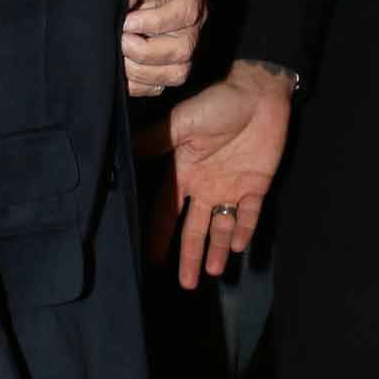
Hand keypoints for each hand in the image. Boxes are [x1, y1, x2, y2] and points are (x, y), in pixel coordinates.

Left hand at [122, 0, 206, 96]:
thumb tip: (123, 10)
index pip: (185, 13)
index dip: (155, 23)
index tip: (126, 22)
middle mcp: (194, 18)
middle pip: (183, 50)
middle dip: (146, 51)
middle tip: (119, 40)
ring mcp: (182, 41)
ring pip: (176, 73)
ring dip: (141, 71)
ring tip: (117, 54)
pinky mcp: (167, 60)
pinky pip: (160, 85)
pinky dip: (137, 84)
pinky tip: (117, 69)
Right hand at [158, 59, 294, 285]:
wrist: (258, 94)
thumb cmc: (217, 105)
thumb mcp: (181, 122)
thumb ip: (155, 142)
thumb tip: (120, 155)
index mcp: (184, 173)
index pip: (167, 211)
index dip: (160, 235)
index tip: (151, 260)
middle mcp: (205, 186)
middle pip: (195, 228)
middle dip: (189, 255)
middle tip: (186, 284)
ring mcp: (231, 187)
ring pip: (222, 227)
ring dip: (217, 250)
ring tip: (212, 274)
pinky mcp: (256, 185)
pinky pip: (249, 214)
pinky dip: (244, 230)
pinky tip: (237, 246)